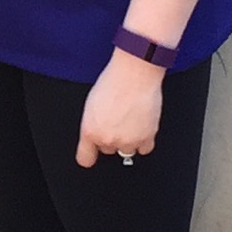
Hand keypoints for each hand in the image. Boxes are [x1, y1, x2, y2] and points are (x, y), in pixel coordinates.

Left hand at [75, 52, 164, 168]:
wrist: (136, 73)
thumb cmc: (114, 80)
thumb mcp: (92, 103)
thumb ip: (93, 122)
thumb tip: (98, 130)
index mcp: (90, 130)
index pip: (85, 158)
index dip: (89, 154)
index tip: (92, 153)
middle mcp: (107, 139)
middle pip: (108, 150)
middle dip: (112, 138)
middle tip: (117, 120)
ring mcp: (127, 140)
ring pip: (127, 150)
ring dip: (129, 140)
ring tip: (130, 119)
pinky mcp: (146, 139)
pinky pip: (144, 149)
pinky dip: (144, 141)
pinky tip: (142, 125)